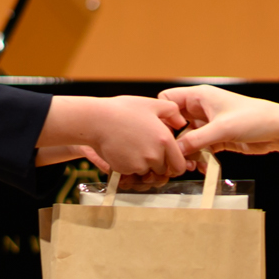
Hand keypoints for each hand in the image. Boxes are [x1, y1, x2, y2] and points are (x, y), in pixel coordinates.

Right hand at [41, 94, 188, 176]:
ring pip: (146, 173)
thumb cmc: (123, 110)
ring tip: (132, 148)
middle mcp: (155, 155)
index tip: (167, 159)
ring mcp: (139, 164)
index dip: (174, 164)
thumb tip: (182, 123)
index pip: (179, 166)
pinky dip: (128, 167)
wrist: (96, 120)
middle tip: (145, 150)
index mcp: (165, 140)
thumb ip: (172, 112)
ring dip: (142, 166)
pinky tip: (122, 152)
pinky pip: (131, 173)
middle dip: (157, 164)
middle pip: (162, 171)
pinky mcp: (125, 169)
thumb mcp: (151, 104)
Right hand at [166, 85, 278, 164]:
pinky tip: (202, 167)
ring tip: (190, 166)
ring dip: (188, 153)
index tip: (164, 135)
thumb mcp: (222, 129)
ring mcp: (209, 124)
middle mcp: (202, 109)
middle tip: (175, 156)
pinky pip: (200, 148)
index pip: (168, 101)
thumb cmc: (254, 118)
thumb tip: (176, 151)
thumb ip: (197, 140)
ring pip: (187, 139)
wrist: (277, 130)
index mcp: (200, 96)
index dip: (164, 117)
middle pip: (176, 124)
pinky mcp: (217, 138)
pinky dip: (199, 158)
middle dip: (175, 141)